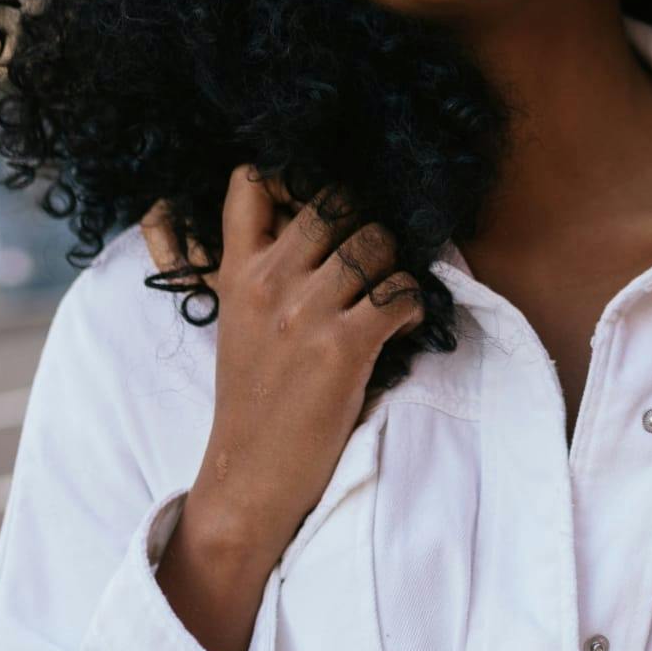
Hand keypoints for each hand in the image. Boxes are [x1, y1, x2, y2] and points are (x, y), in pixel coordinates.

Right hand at [152, 166, 420, 650]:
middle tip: (375, 256)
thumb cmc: (255, 394)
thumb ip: (263, 263)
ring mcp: (305, 312)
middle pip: (338, 202)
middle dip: (368, 221)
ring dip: (397, 264)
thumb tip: (307, 212)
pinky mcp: (342, 346)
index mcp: (238, 270)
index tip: (327, 205)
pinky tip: (401, 325)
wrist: (249, 473)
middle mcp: (268, 281)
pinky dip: (413, 304)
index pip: (252, 182)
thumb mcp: (241, 317)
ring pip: (378, 242)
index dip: (300, 177)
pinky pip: (400, 292)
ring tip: (389, 294)